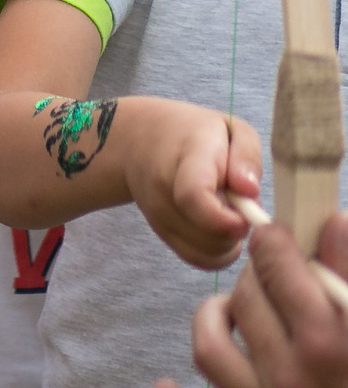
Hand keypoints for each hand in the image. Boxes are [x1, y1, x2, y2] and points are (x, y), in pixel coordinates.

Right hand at [130, 105, 259, 269]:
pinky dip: (218, 253)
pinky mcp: (161, 233)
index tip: (246, 219)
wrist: (138, 141)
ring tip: (231, 213)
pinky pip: (198, 259)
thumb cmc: (193, 134)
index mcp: (186, 159)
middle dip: (237, 230)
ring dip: (229, 241)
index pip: (193, 197)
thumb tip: (249, 191)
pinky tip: (223, 230)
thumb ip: (246, 155)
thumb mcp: (230, 128)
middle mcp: (163, 191)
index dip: (223, 219)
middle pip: (205, 234)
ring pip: (205, 251)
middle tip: (244, 207)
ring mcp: (157, 215)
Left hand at [156, 214, 347, 387]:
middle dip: (251, 277)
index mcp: (329, 345)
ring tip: (228, 310)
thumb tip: (334, 221)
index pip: (277, 270)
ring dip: (212, 321)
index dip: (272, 244)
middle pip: (244, 302)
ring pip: (210, 351)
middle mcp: (292, 380)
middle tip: (265, 274)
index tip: (273, 235)